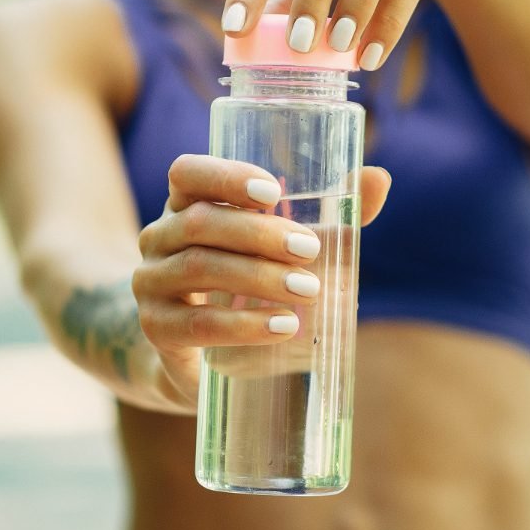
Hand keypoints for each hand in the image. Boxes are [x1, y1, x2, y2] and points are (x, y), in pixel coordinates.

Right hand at [131, 155, 391, 407]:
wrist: (198, 356)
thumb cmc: (247, 285)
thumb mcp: (284, 248)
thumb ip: (329, 216)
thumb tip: (378, 179)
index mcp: (185, 204)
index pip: (187, 173)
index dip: (226, 176)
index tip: (273, 191)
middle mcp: (159, 237)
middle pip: (201, 222)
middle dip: (260, 234)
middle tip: (311, 251)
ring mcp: (151, 283)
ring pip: (198, 269)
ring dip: (258, 277)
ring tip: (309, 291)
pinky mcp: (157, 330)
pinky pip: (196, 325)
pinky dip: (244, 326)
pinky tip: (284, 328)